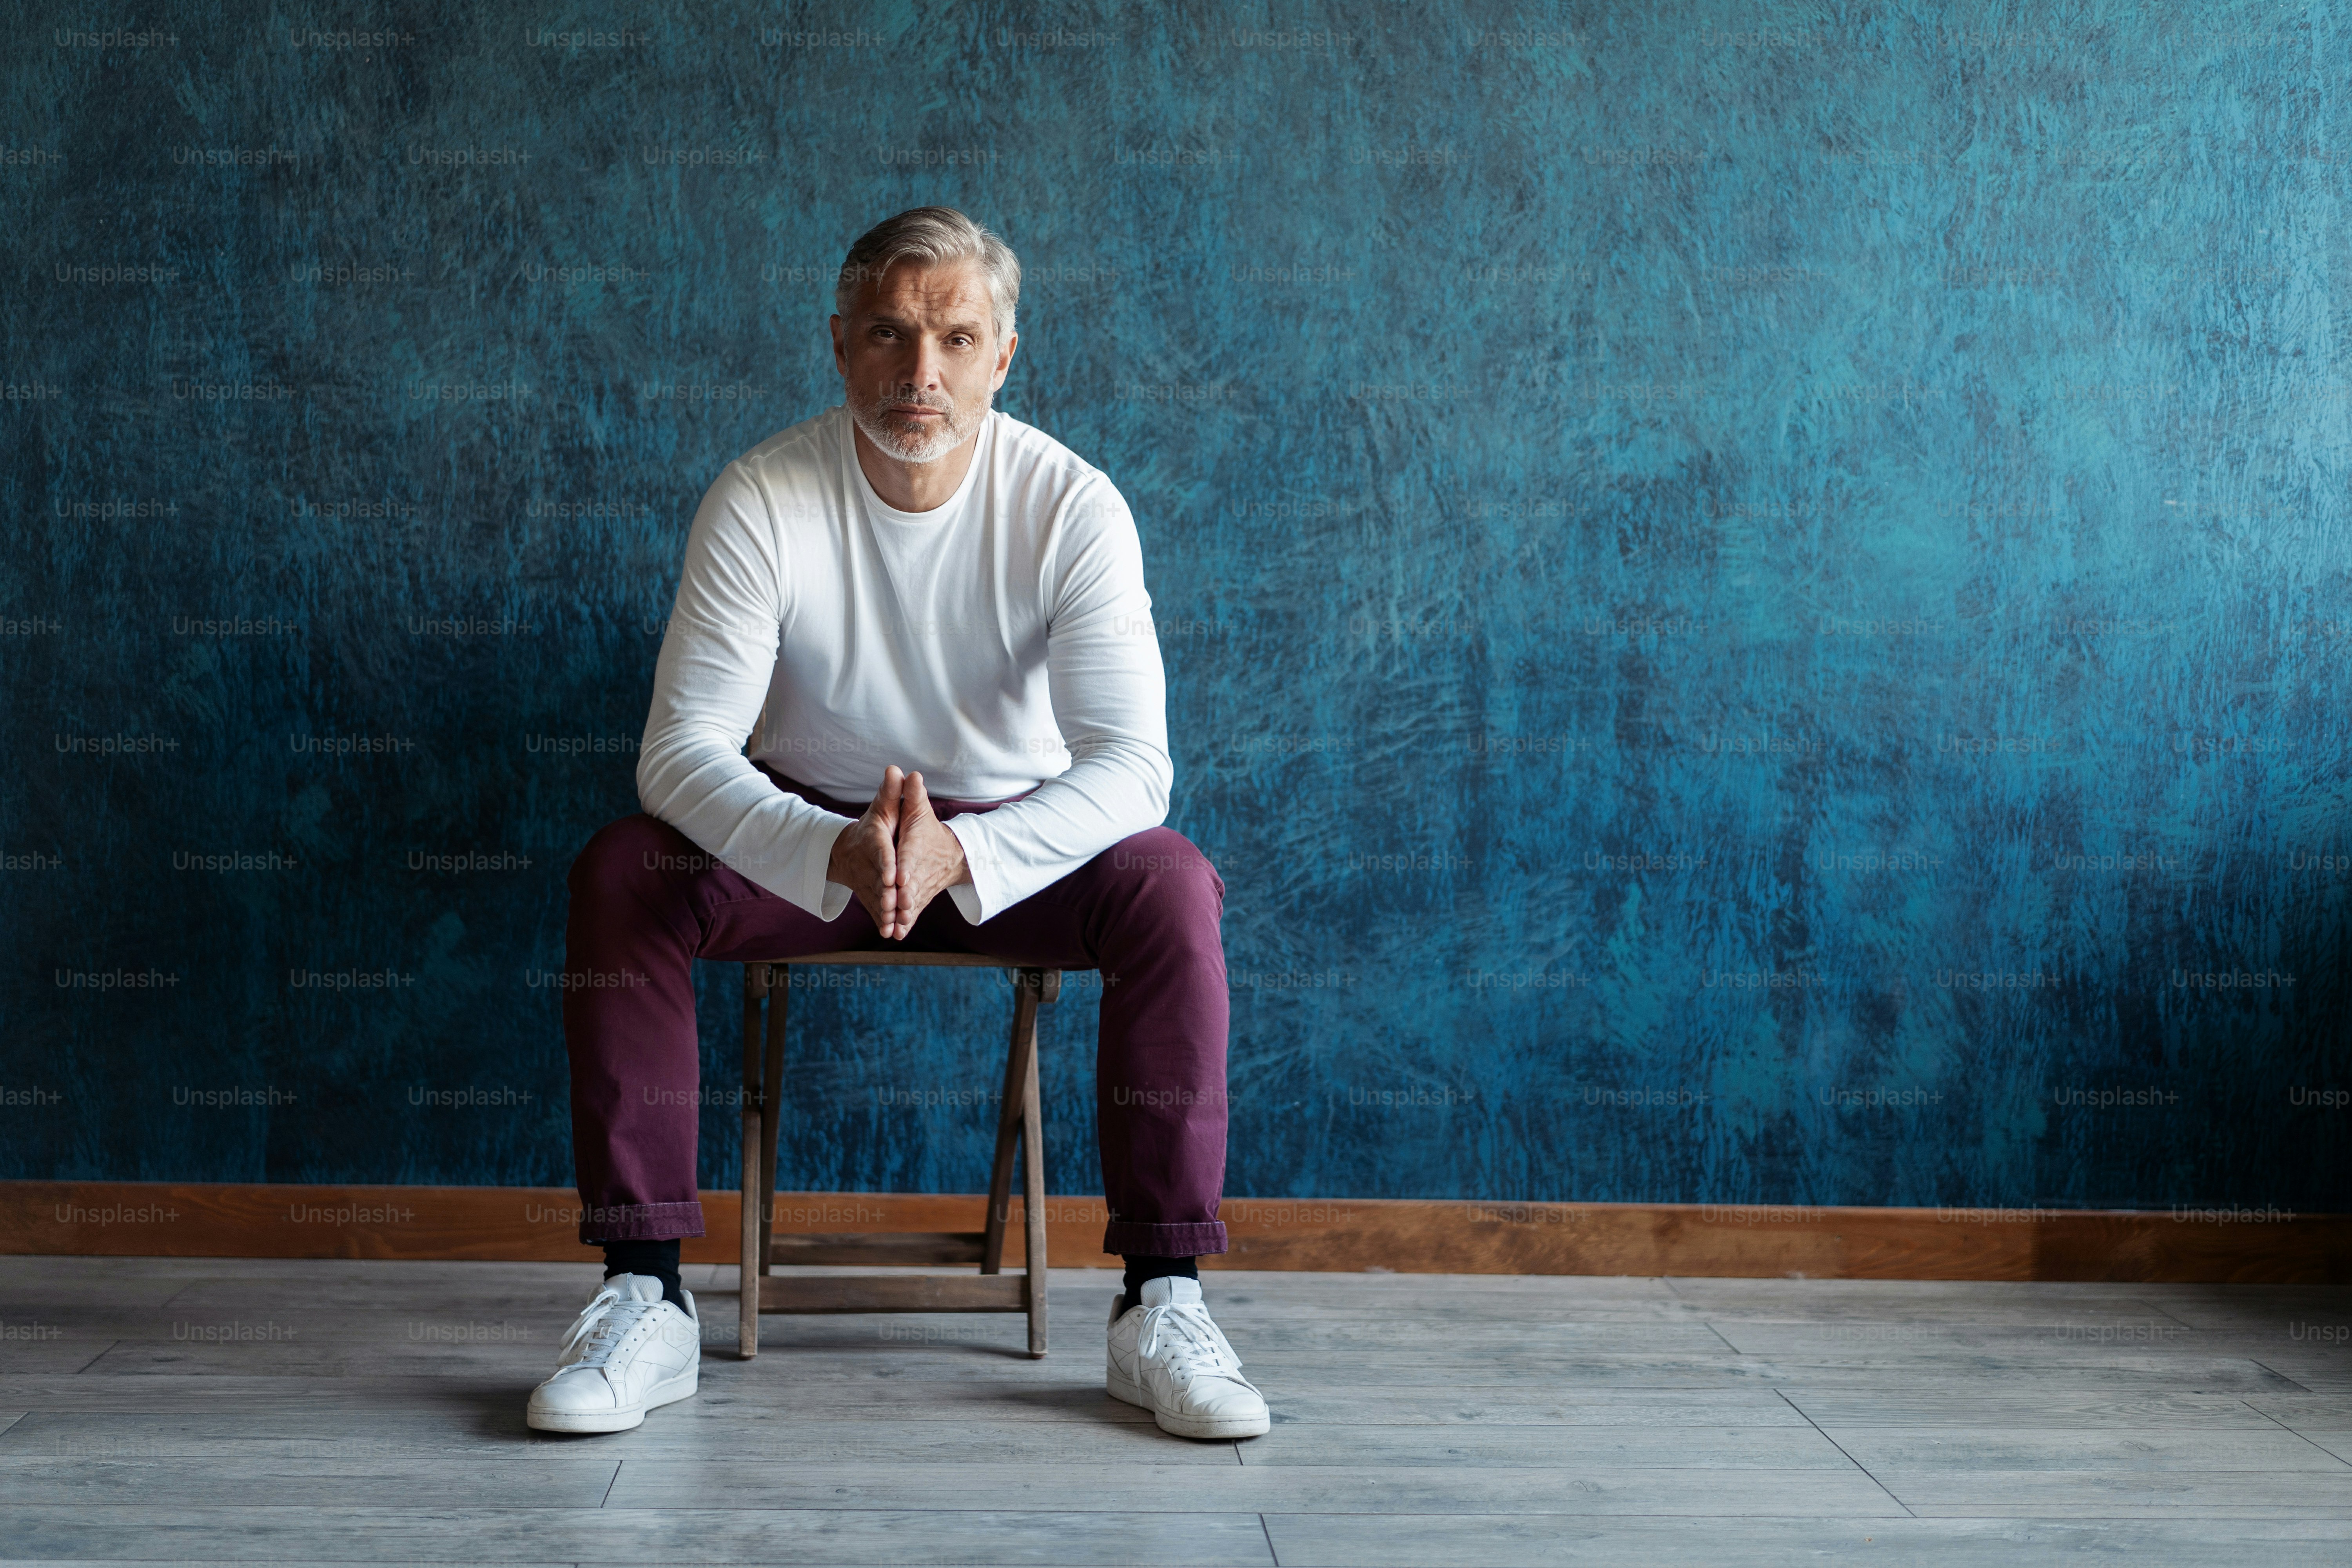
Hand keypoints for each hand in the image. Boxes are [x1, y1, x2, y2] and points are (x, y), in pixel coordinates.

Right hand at [827, 765, 905, 936]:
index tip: (891, 874)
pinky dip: (881, 921)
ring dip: (883, 910)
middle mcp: (869, 864)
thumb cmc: (872, 827)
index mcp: (874, 841)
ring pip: (876, 897)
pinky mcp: (869, 896)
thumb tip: (897, 769)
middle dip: (884, 892)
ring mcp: (867, 882)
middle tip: (892, 903)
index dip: (886, 863)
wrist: (848, 851)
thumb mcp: (882, 808)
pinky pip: (875, 909)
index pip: (881, 852)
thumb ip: (891, 792)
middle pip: (878, 879)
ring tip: (891, 922)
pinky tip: (890, 933)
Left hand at [889, 770, 969, 938]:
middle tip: (901, 903)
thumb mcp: (918, 811)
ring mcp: (920, 888)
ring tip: (897, 924)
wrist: (950, 856)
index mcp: (916, 847)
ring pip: (912, 902)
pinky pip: (912, 913)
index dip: (905, 865)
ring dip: (906, 913)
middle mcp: (919, 870)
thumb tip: (909, 772)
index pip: (911, 856)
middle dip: (907, 894)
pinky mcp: (918, 901)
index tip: (899, 874)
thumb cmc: (926, 832)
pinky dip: (905, 924)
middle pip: (912, 883)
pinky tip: (896, 935)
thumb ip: (911, 795)